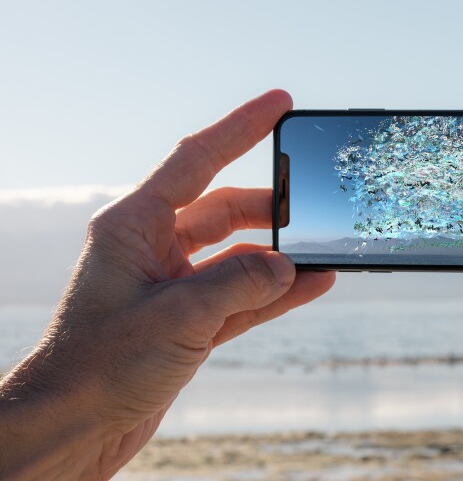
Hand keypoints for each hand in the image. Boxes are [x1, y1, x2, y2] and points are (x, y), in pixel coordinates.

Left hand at [0, 90, 334, 478]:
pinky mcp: (188, 322)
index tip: (281, 103)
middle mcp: (153, 248)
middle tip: (313, 203)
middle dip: (270, 207)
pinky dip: (275, 292)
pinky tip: (312, 284)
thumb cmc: (99, 365)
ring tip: (321, 250)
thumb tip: (288, 265)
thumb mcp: (176, 317)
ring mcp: (173, 286)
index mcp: (134, 227)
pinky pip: (242, 296)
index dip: (241, 128)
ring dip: (278, 256)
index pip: (196, 160)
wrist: (73, 428)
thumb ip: (239, 283)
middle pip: (224, 209)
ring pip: (237, 255)